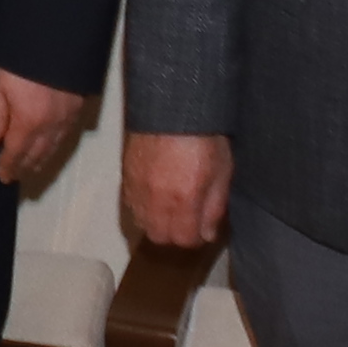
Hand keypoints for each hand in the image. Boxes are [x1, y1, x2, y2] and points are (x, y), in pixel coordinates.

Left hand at [0, 68, 90, 189]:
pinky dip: (56, 146)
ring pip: (53, 148)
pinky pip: (66, 136)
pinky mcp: (79, 108)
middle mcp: (49, 126)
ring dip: (41, 160)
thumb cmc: (21, 61)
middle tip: (16, 176)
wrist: (58, 40)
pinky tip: (52, 147)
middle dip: (25, 167)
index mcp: (27, 123)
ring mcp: (67, 118)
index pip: (16, 153)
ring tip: (32, 167)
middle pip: (36, 154)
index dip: (9, 166)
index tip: (3, 177)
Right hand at [123, 131, 233, 254]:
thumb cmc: (203, 135)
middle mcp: (157, 200)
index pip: (185, 240)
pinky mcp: (126, 177)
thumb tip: (207, 233)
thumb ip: (214, 206)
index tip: (202, 228)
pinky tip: (154, 195)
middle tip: (187, 220)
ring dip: (156, 222)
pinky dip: (142, 207)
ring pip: (142, 223)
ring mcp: (138, 189)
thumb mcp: (222, 171)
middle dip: (175, 234)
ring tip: (170, 209)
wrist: (173, 106)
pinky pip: (130, 205)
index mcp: (184, 200)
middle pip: (160, 237)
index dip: (196, 237)